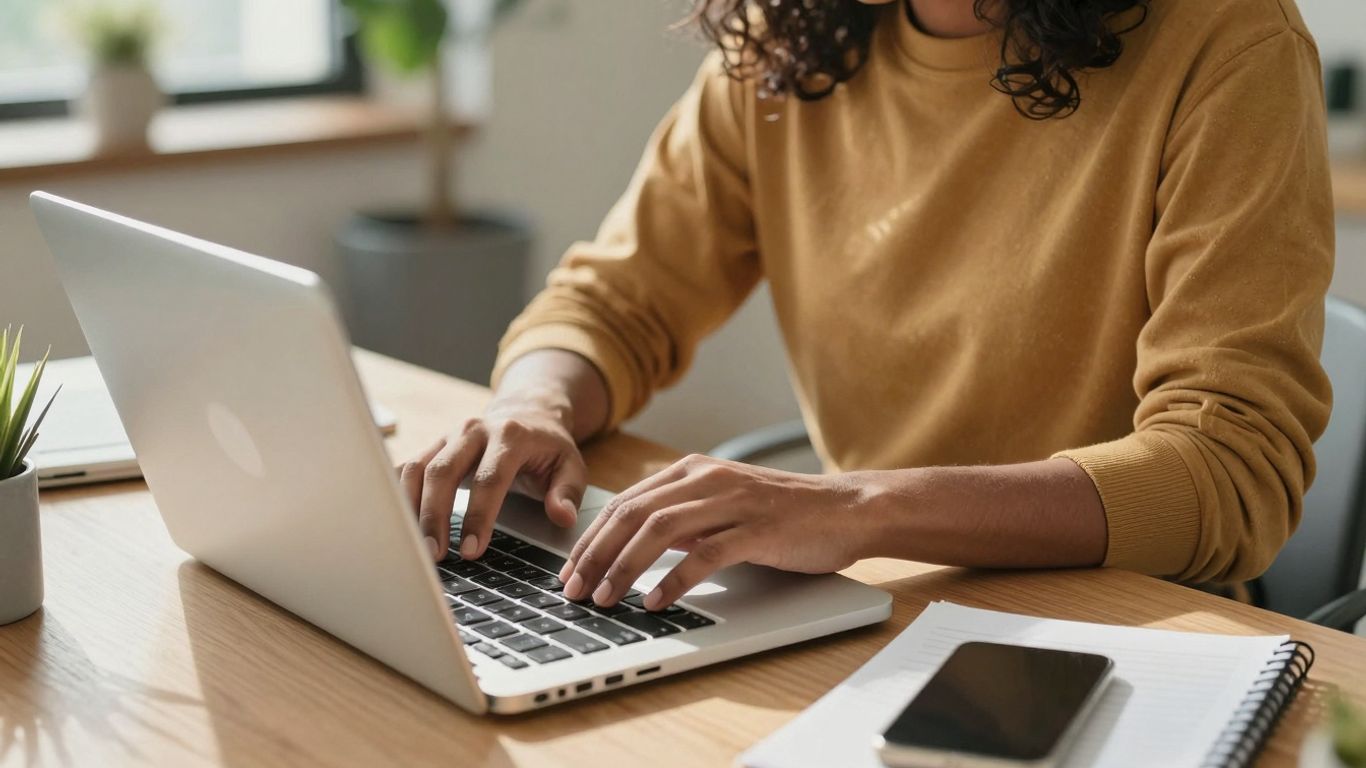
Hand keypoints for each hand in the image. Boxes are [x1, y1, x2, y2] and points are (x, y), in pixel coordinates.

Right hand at [400, 385, 586, 560]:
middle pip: (443, 472)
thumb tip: (562, 517)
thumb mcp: (571, 465)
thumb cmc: (547, 447)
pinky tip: (395, 522)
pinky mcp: (433, 446)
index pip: (490, 478)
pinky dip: (396, 493)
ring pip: (418, 468)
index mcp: (510, 436)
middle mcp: (473, 431)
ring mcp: (448, 436)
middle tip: (435, 555)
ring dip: (411, 508)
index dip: (479, 516)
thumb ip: (567, 492)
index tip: (472, 550)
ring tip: (414, 545)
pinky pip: (406, 467)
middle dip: (435, 516)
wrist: (527, 413)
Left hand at [558, 454, 871, 610]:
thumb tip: (632, 545)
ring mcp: (733, 502)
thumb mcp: (723, 505)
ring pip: (660, 530)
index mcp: (694, 471)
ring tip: (605, 597)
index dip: (591, 538)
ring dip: (624, 567)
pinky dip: (675, 580)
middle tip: (574, 589)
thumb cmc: (785, 513)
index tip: (570, 570)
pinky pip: (706, 554)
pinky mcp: (758, 529)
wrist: (848, 509)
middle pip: (633, 514)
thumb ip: (682, 518)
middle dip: (596, 554)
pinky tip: (656, 602)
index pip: (626, 502)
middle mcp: (708, 479)